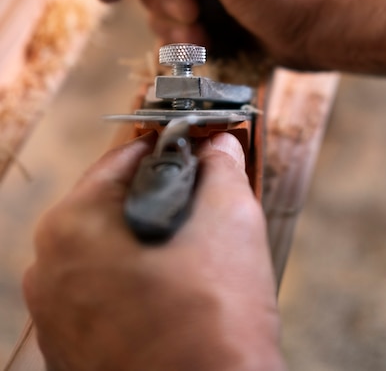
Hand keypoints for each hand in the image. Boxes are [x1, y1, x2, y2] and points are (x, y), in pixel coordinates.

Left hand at [23, 133, 283, 370]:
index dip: (172, 148)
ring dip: (147, 241)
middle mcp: (48, 266)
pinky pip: (101, 290)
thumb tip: (220, 143)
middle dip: (160, 198)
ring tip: (192, 255)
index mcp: (72, 224)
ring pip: (107, 248)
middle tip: (203, 206)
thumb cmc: (215, 320)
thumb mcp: (229, 220)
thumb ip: (222, 167)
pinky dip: (133, 281)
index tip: (201, 151)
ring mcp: (53, 313)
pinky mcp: (68, 349)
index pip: (125, 159)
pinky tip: (172, 293)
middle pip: (112, 204)